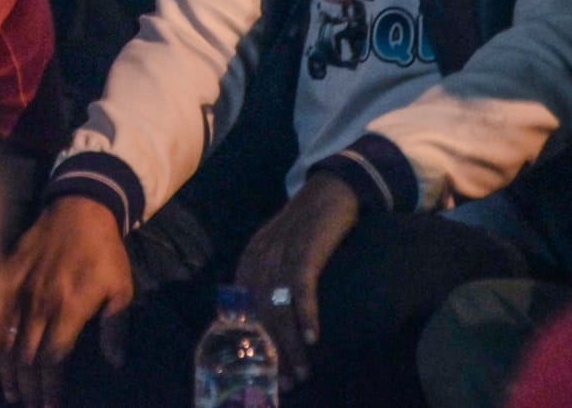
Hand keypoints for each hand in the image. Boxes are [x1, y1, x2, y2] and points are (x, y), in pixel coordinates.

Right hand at [0, 196, 133, 406]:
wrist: (79, 206)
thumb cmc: (104, 251)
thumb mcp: (122, 287)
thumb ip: (116, 325)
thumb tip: (114, 361)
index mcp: (69, 307)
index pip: (53, 358)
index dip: (50, 387)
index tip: (50, 407)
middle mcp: (40, 301)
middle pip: (28, 355)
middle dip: (29, 387)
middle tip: (30, 406)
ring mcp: (20, 287)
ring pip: (7, 337)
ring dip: (9, 370)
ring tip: (13, 392)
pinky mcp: (8, 273)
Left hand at [234, 172, 359, 386]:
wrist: (330, 189)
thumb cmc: (309, 226)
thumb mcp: (282, 253)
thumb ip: (272, 280)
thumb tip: (274, 319)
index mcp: (249, 260)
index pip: (241, 308)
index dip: (251, 341)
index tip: (261, 370)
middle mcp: (258, 258)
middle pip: (259, 313)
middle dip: (272, 352)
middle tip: (287, 382)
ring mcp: (280, 253)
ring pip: (279, 306)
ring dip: (290, 343)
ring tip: (302, 372)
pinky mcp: (305, 248)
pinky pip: (301, 287)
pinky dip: (306, 313)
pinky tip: (313, 338)